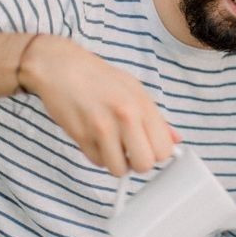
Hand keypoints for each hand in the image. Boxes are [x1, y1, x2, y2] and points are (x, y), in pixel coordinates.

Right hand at [21, 35, 177, 175]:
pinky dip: (98, 157)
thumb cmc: (98, 78)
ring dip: (117, 162)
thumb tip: (175, 140)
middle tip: (130, 151)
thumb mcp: (134, 90)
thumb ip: (156, 118)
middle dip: (138, 163)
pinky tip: (95, 139)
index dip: (157, 153)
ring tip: (112, 145)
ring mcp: (102, 128)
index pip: (164, 149)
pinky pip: (97, 163)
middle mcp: (125, 116)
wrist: (60, 67)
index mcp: (142, 105)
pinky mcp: (80, 136)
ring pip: (119, 169)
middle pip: (145, 164)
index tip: (149, 148)